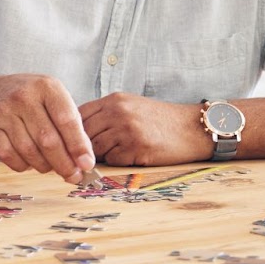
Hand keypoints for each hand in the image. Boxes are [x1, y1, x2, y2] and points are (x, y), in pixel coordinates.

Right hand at [0, 74, 94, 182]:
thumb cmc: (35, 101)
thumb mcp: (56, 103)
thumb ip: (73, 129)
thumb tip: (85, 163)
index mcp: (47, 87)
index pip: (66, 120)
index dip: (78, 146)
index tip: (87, 165)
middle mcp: (23, 96)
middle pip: (48, 140)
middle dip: (64, 164)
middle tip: (73, 176)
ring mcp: (3, 111)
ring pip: (29, 152)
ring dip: (45, 166)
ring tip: (52, 166)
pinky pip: (9, 157)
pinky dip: (23, 166)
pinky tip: (30, 162)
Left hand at [79, 92, 208, 165]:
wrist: (192, 128)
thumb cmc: (160, 121)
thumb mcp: (131, 106)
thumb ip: (106, 114)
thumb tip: (76, 132)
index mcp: (114, 100)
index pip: (78, 114)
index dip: (72, 130)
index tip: (72, 141)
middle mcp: (118, 112)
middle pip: (82, 133)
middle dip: (81, 147)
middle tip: (83, 157)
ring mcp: (127, 129)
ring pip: (95, 148)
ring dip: (99, 157)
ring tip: (110, 156)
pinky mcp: (137, 147)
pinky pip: (112, 160)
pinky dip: (115, 163)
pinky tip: (128, 158)